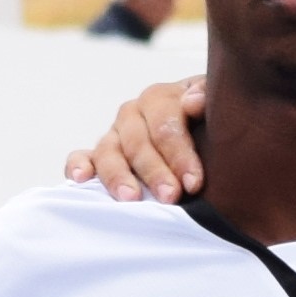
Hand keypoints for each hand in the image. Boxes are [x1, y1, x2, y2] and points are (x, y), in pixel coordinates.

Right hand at [68, 75, 208, 204]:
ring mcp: (113, 135)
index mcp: (161, 99)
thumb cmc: (211, 124)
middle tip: (171, 197)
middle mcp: (133, 114)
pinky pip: (80, 157)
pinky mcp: (97, 156)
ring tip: (132, 199)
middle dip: (154, 172)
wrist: (202, 133)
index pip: (166, 124)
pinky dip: (77, 166)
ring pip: (108, 152)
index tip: (194, 183)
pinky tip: (81, 179)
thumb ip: (209, 97)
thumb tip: (192, 102)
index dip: (179, 153)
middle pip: (138, 142)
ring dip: (118, 176)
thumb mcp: (218, 106)